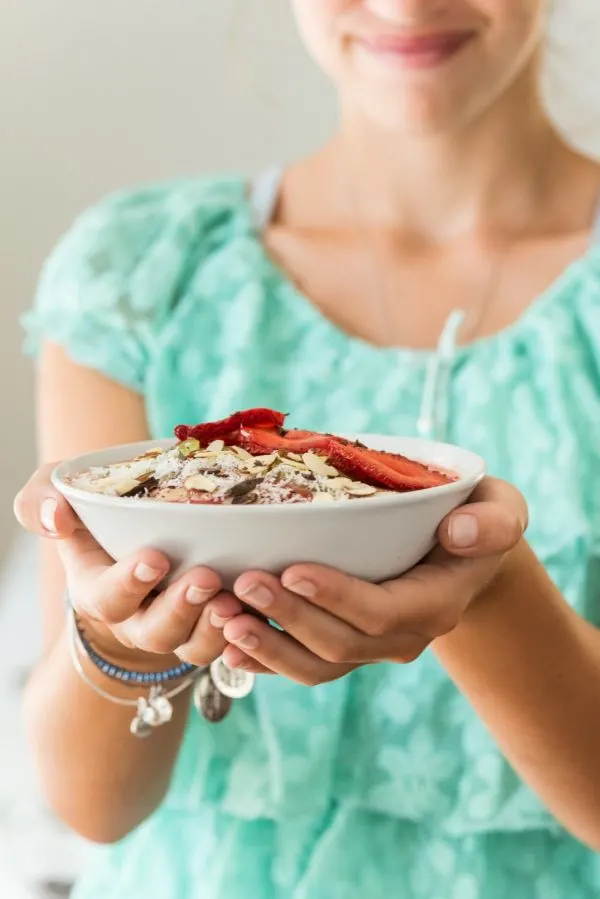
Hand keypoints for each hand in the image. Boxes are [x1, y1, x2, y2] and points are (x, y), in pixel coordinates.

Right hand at [13, 463, 256, 670]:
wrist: (140, 533)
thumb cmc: (96, 514)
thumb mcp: (59, 498)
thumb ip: (41, 501)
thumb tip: (54, 516)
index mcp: (99, 590)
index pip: (108, 598)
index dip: (129, 583)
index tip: (154, 558)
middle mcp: (140, 619)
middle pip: (158, 632)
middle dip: (181, 609)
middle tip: (205, 579)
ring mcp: (181, 628)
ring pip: (197, 646)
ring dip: (217, 628)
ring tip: (235, 603)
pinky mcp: (217, 628)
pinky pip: (234, 645)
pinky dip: (250, 635)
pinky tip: (266, 613)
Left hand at [219, 478, 527, 684]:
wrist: (464, 555)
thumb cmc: (476, 519)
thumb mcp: (502, 510)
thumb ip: (493, 521)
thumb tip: (459, 531)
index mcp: (435, 603)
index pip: (381, 611)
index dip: (336, 596)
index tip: (291, 568)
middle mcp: (403, 635)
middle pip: (339, 643)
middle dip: (287, 618)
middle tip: (240, 584)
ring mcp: (372, 647)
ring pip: (316, 666)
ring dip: (266, 648)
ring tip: (221, 619)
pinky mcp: (346, 646)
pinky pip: (304, 666)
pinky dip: (264, 661)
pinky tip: (224, 645)